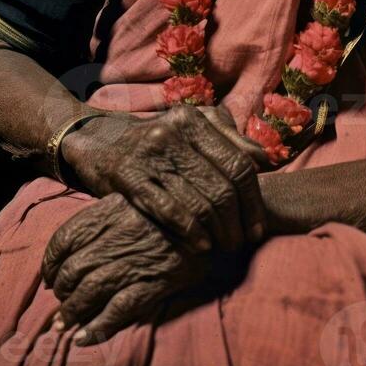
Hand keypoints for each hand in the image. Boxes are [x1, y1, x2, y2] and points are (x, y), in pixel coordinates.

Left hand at [41, 192, 210, 344]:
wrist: (216, 215)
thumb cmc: (174, 206)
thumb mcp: (138, 197)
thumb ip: (109, 214)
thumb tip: (75, 242)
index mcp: (113, 209)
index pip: (66, 237)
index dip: (51, 260)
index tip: (49, 273)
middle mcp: (121, 234)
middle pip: (74, 267)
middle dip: (60, 289)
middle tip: (60, 300)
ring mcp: (137, 259)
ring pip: (90, 290)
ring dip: (72, 311)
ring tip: (64, 322)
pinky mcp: (155, 282)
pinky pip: (118, 309)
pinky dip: (97, 327)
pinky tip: (84, 337)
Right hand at [60, 102, 271, 252]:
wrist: (101, 141)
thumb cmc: (160, 139)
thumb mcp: (194, 127)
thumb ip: (230, 139)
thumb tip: (265, 160)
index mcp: (194, 118)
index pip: (238, 163)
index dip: (253, 199)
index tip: (258, 226)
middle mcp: (173, 131)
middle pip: (222, 185)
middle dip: (238, 221)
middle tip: (242, 243)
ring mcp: (149, 153)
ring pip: (198, 200)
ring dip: (218, 232)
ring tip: (225, 247)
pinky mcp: (128, 175)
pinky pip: (167, 209)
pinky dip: (189, 231)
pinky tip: (201, 245)